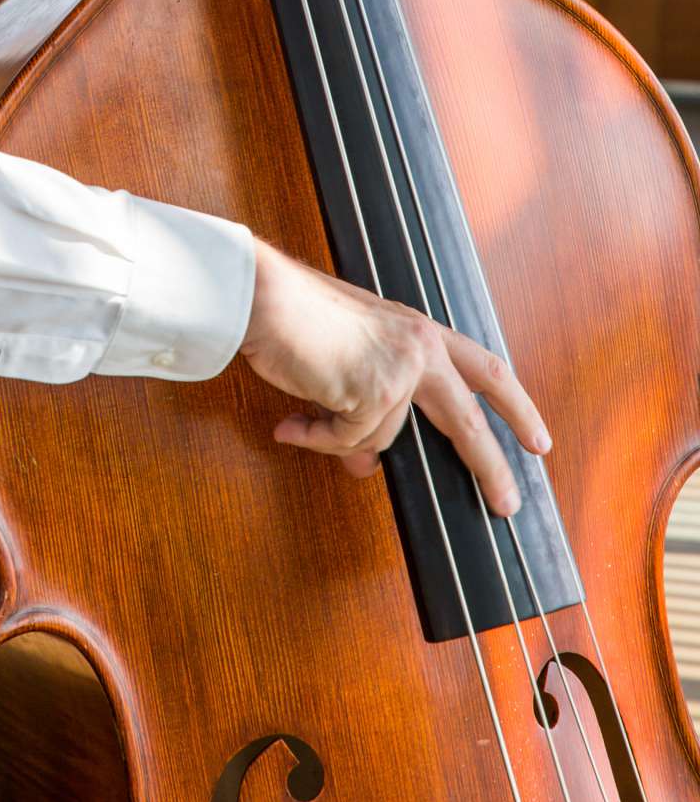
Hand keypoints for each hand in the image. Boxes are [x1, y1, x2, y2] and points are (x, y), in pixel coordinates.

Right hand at [239, 240, 550, 516]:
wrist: (265, 296)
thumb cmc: (298, 316)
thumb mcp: (351, 358)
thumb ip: (372, 404)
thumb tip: (367, 463)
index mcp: (420, 330)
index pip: (484, 369)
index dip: (516, 406)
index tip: (537, 441)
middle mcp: (420, 346)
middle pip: (469, 421)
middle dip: (491, 469)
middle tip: (507, 505)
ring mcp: (401, 370)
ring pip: (382, 438)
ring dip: (339, 435)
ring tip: (305, 411)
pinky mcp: (376, 392)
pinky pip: (350, 441)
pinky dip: (318, 438)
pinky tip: (293, 424)